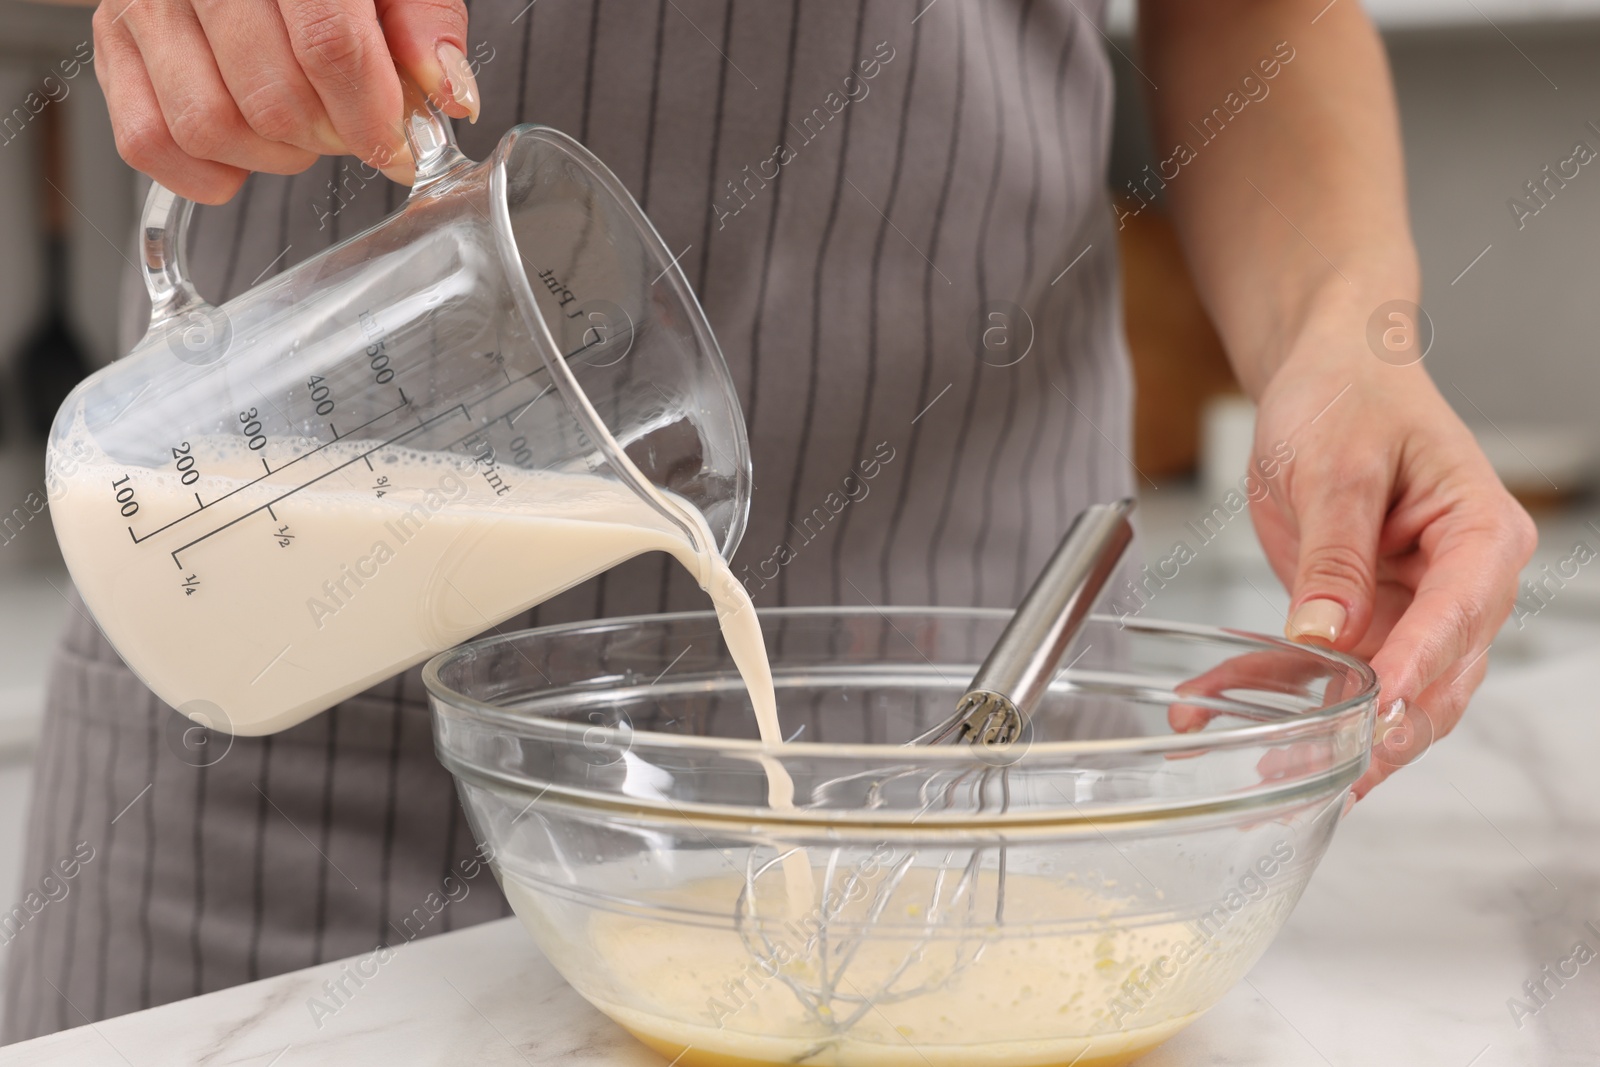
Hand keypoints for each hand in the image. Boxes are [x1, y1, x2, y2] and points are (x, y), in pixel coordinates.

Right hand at [93, 0, 480, 202]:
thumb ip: (424, 21)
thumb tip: (449, 93)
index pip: (328, 46)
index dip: (374, 115)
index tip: (400, 146)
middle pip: (273, 98)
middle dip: (332, 137)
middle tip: (355, 128)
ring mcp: (145, 4)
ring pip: (209, 126)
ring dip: (274, 157)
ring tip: (305, 128)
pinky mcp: (112, 41)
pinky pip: (149, 140)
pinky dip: (208, 173)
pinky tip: (252, 148)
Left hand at [1246, 299, 1536, 799]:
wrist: (1326, 371)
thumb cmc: (1353, 395)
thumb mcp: (1336, 467)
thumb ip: (1336, 555)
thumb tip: (1329, 633)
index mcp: (1480, 535)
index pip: (1460, 614)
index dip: (1419, 667)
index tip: (1380, 709)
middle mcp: (1459, 583)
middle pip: (1438, 677)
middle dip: (1385, 729)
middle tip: (1334, 770)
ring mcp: (1410, 606)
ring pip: (1379, 691)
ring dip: (1323, 727)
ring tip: (1270, 764)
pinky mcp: (1361, 615)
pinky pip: (1321, 666)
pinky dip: (1269, 686)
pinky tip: (1209, 702)